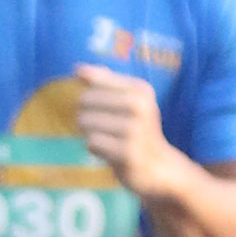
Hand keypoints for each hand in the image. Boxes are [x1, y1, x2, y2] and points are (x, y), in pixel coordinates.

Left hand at [72, 61, 171, 196]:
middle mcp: (140, 106)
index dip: (87, 94)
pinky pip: (92, 143)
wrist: (158, 166)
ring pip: (86, 122)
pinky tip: (110, 152)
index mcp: (141, 89)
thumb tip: (77, 69)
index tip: (97, 107)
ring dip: (89, 133)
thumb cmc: (137, 130)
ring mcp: (134, 130)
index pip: (95, 80)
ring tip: (107, 139)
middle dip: (86, 115)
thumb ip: (105, 82)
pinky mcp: (126, 152)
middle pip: (85, 101)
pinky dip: (95, 148)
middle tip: (102, 127)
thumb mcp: (130, 101)